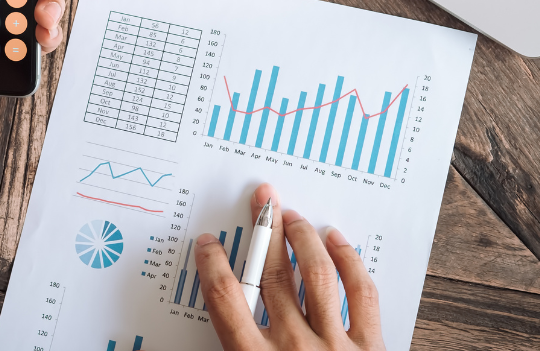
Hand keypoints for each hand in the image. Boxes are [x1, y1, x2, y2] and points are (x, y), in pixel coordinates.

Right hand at [195, 184, 385, 350]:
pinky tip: (336, 241)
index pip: (226, 298)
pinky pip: (361, 294)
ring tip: (293, 216)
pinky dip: (348, 261)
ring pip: (316, 276)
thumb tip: (167, 339)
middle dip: (264, 232)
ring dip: (301, 239)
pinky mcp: (371, 348)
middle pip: (273, 274)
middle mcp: (294, 347)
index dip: (214, 264)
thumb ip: (224, 346)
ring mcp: (335, 346)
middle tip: (261, 202)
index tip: (209, 243)